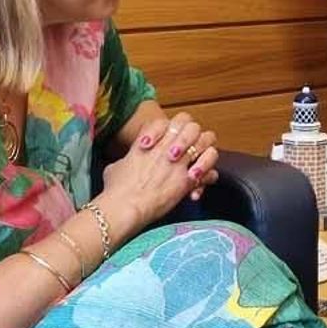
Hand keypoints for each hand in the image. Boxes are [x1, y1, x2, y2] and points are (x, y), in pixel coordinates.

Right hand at [101, 112, 219, 230]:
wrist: (126, 207)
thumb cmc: (117, 189)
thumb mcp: (116, 166)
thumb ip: (129, 159)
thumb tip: (127, 163)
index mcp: (149, 140)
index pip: (166, 121)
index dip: (167, 129)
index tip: (164, 143)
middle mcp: (167, 146)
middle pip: (191, 125)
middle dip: (193, 135)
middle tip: (186, 151)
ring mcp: (180, 161)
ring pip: (207, 142)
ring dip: (205, 153)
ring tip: (196, 166)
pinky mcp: (188, 179)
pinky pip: (210, 172)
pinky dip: (206, 178)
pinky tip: (196, 185)